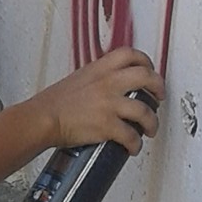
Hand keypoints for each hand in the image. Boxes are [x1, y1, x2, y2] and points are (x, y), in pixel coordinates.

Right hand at [38, 47, 163, 156]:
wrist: (42, 118)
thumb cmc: (55, 102)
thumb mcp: (80, 78)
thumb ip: (98, 78)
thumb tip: (111, 85)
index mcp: (100, 68)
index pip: (130, 54)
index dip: (146, 62)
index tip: (150, 71)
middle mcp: (108, 82)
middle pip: (146, 76)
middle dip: (159, 87)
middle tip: (159, 98)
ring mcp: (109, 104)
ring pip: (145, 110)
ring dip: (152, 122)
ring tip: (150, 129)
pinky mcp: (107, 125)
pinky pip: (131, 136)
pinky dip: (135, 144)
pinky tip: (133, 147)